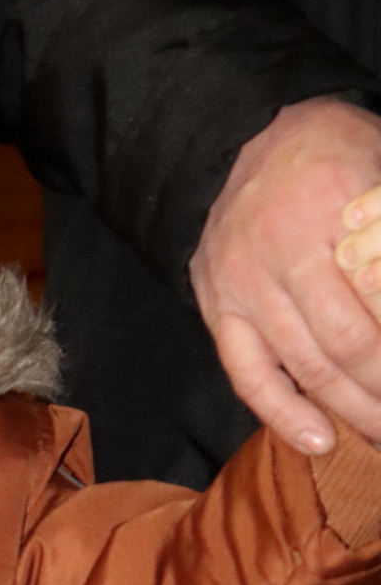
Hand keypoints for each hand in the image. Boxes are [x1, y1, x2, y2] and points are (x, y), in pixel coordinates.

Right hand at [190, 97, 380, 452]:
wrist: (238, 144)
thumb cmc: (329, 156)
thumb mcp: (380, 162)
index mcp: (340, 202)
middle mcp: (289, 247)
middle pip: (350, 340)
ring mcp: (248, 284)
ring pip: (306, 365)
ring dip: (351, 409)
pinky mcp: (219, 309)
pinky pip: (249, 373)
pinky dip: (283, 413)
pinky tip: (319, 440)